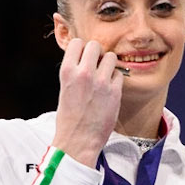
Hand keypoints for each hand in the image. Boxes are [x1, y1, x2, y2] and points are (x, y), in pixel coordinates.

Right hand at [51, 37, 124, 165]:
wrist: (77, 141)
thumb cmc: (69, 118)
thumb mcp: (65, 89)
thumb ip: (75, 71)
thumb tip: (87, 57)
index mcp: (67, 71)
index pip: (77, 43)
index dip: (82, 49)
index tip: (83, 58)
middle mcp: (84, 73)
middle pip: (95, 45)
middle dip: (97, 54)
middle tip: (96, 66)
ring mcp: (101, 82)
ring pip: (111, 57)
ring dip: (108, 64)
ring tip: (103, 77)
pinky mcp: (114, 92)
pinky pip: (119, 74)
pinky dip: (116, 79)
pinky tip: (109, 90)